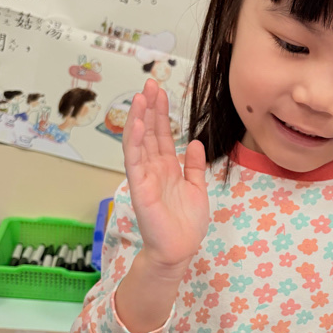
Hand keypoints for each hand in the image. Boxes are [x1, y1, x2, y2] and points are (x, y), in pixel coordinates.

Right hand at [123, 78, 209, 275]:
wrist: (179, 250)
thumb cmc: (186, 224)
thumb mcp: (197, 189)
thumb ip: (193, 166)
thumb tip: (193, 142)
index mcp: (167, 168)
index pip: (162, 134)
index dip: (161, 112)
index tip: (161, 90)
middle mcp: (153, 168)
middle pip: (150, 132)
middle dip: (150, 108)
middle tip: (150, 83)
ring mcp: (144, 176)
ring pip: (139, 141)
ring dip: (140, 118)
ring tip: (141, 96)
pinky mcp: (139, 188)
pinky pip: (134, 161)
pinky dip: (135, 141)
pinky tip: (138, 123)